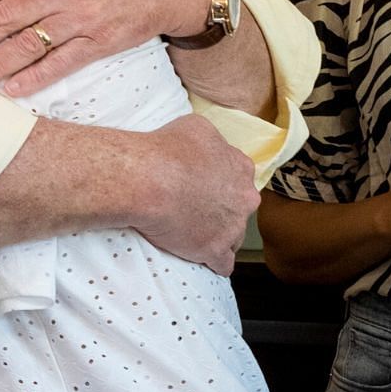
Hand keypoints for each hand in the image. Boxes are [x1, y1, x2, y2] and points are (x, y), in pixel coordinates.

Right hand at [122, 114, 257, 275]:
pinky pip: (222, 264)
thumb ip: (213, 142)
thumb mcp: (196, 127)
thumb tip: (209, 146)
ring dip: (216, 236)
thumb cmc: (165, 149)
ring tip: (191, 233)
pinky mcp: (215, 250)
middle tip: (194, 208)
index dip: (219, 183)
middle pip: (238, 208)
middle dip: (221, 210)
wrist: (146, 179)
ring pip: (233, 237)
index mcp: (240, 167)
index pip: (238, 179)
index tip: (201, 186)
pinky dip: (212, 262)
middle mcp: (243, 197)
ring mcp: (232, 226)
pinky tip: (200, 258)